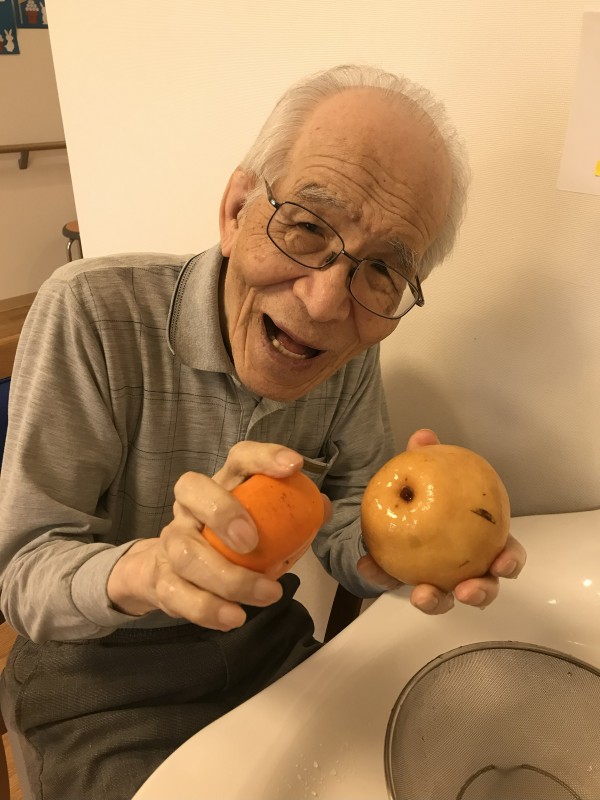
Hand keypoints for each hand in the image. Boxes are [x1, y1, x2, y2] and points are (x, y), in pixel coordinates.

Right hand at [107, 442, 330, 630]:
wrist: (173, 570)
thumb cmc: (230, 540)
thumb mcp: (262, 523)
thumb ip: (293, 514)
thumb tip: (321, 508)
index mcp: (222, 484)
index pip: (240, 457)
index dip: (264, 457)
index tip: (293, 466)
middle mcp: (190, 506)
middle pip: (191, 490)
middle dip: (222, 513)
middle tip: (252, 542)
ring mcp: (172, 542)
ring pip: (185, 553)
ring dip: (227, 578)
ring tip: (266, 594)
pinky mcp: (162, 579)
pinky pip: (177, 594)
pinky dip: (207, 609)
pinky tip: (234, 617)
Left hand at [357, 429, 526, 614]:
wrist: (391, 506)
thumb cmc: (426, 493)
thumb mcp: (426, 472)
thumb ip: (427, 457)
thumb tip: (424, 436)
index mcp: (482, 541)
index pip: (506, 555)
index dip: (510, 562)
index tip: (502, 563)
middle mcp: (465, 567)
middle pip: (482, 589)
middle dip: (479, 593)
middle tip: (465, 590)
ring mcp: (435, 579)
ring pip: (442, 600)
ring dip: (434, 601)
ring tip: (422, 595)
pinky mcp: (402, 581)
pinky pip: (392, 583)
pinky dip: (379, 575)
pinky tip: (366, 565)